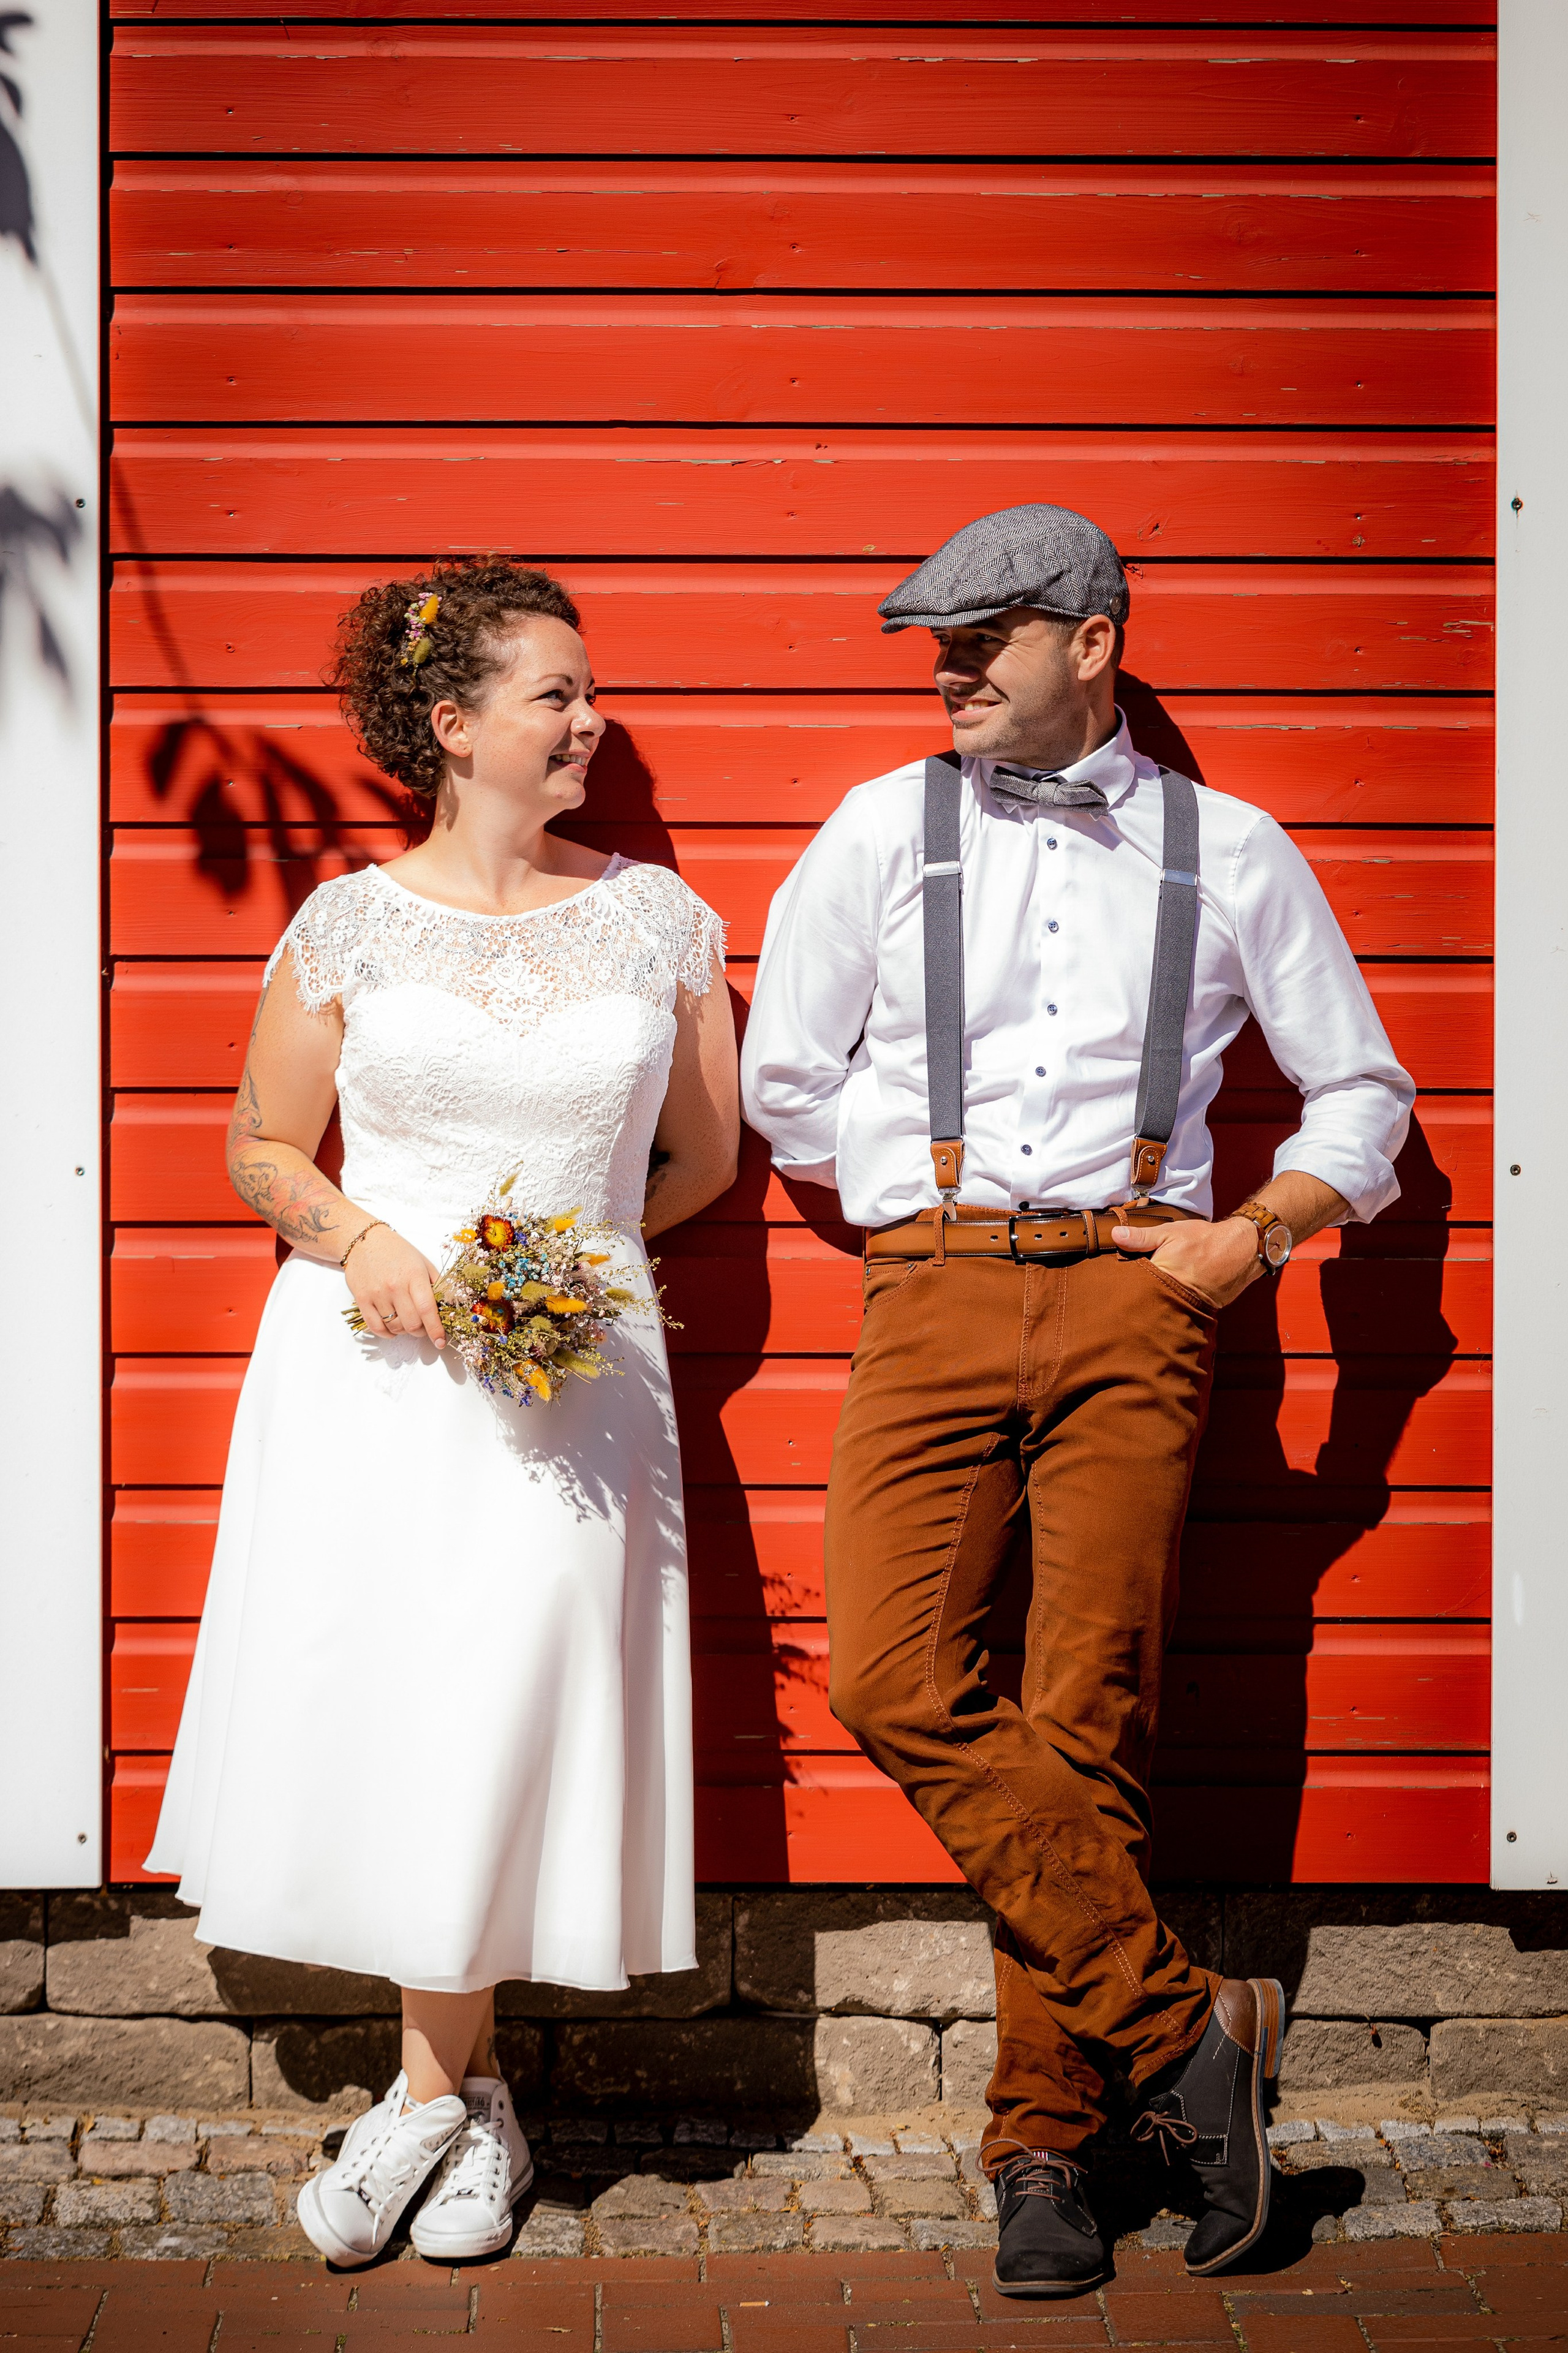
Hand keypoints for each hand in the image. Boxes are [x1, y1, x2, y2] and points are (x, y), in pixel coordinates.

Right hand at [345, 1224, 444, 1346]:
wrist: (365, 1241)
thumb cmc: (397, 1251)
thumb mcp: (423, 1262)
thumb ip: (437, 1284)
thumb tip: (448, 1307)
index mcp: (414, 1275)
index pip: (427, 1309)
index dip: (436, 1329)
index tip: (441, 1342)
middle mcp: (395, 1286)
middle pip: (412, 1323)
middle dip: (422, 1331)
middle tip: (423, 1326)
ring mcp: (377, 1294)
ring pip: (395, 1327)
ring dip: (405, 1331)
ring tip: (407, 1322)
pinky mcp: (362, 1300)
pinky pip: (376, 1327)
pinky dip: (387, 1334)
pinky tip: (393, 1328)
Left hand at [1109, 1212, 1261, 1310]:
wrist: (1240, 1252)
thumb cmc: (1204, 1240)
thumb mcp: (1170, 1232)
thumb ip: (1142, 1237)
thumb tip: (1114, 1234)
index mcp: (1160, 1276)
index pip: (1131, 1285)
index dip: (1120, 1282)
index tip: (1109, 1280)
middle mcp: (1170, 1296)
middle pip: (1142, 1300)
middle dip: (1132, 1295)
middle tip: (1119, 1291)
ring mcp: (1182, 1306)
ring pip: (1157, 1306)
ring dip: (1149, 1301)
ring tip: (1136, 1298)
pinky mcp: (1193, 1311)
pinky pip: (1172, 1309)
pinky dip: (1166, 1304)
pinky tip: (1159, 1299)